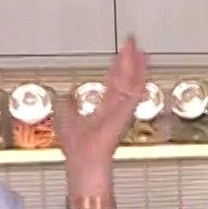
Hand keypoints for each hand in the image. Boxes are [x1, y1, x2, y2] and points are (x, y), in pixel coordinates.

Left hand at [56, 37, 147, 186]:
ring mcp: (122, 110)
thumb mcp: (68, 121)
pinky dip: (139, 77)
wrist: (86, 165)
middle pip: (125, 79)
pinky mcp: (125, 113)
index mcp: (104, 110)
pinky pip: (135, 92)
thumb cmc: (79, 152)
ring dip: (135, 64)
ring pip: (132, 82)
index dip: (117, 68)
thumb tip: (64, 98)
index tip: (122, 54)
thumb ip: (69, 108)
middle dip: (128, 60)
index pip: (114, 84)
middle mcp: (116, 109)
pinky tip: (142, 64)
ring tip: (138, 47)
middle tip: (133, 43)